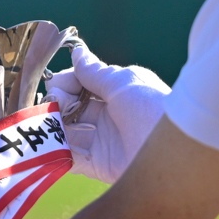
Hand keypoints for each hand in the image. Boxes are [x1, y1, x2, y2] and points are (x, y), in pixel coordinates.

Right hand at [47, 41, 170, 184]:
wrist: (173, 150)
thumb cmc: (152, 107)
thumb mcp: (122, 83)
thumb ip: (94, 72)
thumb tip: (78, 52)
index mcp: (117, 92)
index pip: (82, 84)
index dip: (66, 83)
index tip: (55, 84)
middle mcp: (109, 116)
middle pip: (72, 108)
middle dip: (56, 104)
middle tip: (51, 104)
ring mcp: (104, 141)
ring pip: (68, 133)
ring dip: (52, 127)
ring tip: (45, 123)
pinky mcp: (100, 166)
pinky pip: (71, 159)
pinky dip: (56, 153)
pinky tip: (46, 143)